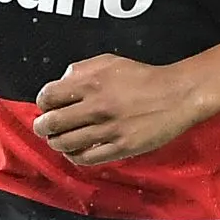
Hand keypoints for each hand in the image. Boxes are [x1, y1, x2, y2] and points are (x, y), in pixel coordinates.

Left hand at [32, 55, 211, 166]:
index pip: (48, 97)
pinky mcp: (121, 147)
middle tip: (45, 127)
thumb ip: (81, 69)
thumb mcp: (109, 61)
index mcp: (91, 82)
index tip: (46, 107)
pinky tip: (75, 151)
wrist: (177, 95)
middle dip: (42, 127)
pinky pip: (86, 158)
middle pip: (51, 124)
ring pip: (65, 144)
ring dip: (56, 143)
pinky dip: (74, 156)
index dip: (42, 104)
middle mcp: (97, 106)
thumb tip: (60, 82)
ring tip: (58, 140)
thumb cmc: (143, 77)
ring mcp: (108, 129)